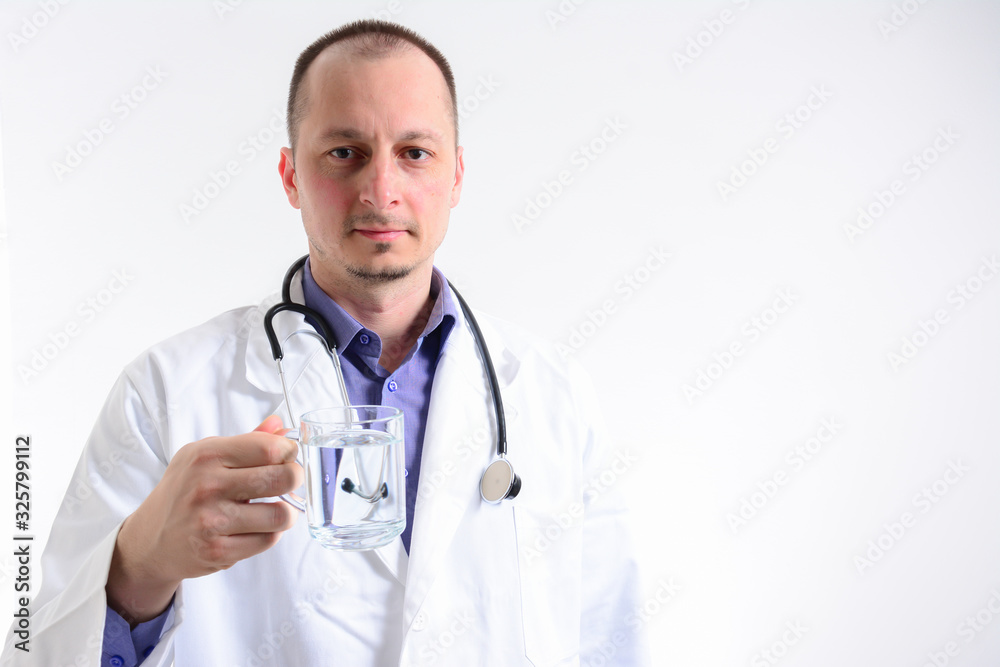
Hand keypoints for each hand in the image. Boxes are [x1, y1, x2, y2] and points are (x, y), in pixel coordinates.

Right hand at [105, 415, 300, 624]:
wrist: (150, 538)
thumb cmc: (185, 491)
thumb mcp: (206, 456)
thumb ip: (248, 441)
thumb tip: (282, 426)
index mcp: (207, 455)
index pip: (270, 447)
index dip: (290, 452)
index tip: (289, 457)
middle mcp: (207, 485)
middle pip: (282, 478)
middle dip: (295, 479)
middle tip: (289, 482)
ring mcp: (211, 520)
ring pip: (281, 515)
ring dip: (286, 513)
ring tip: (276, 508)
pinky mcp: (217, 551)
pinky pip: (267, 540)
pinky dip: (269, 534)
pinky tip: (256, 527)